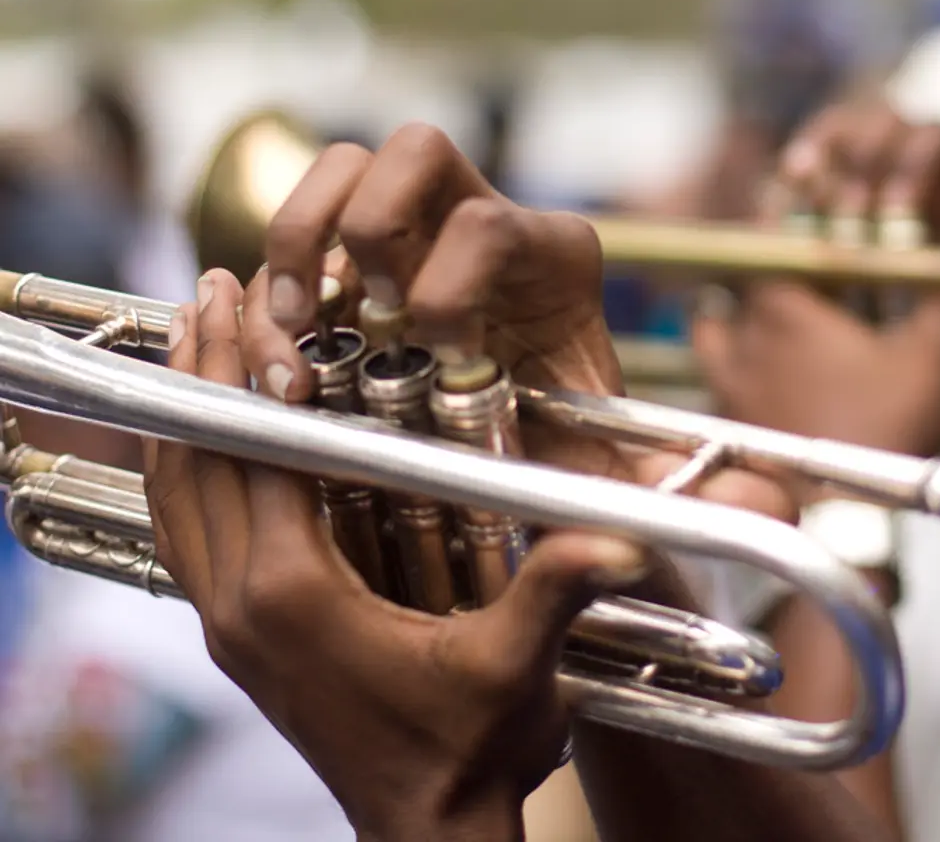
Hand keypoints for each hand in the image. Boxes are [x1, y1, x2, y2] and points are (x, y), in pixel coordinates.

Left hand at [144, 272, 650, 840]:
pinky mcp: (236, 637)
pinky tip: (207, 439)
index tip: (247, 300)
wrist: (429, 827)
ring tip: (198, 342)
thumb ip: (557, 592)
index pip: (252, 452)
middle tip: (215, 293)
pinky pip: (186, 533)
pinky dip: (187, 470)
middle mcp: (240, 604)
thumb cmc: (471, 751)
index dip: (247, 370)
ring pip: (178, 494)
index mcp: (293, 594)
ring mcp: (227, 625)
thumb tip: (620, 536)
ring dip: (185, 413)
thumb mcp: (517, 667)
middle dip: (203, 368)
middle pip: (198, 457)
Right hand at [240, 124, 623, 478]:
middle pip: (417, 149)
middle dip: (374, 223)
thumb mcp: (611, 464)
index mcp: (557, 260)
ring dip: (300, 239)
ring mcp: (413, 237)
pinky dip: (269, 286)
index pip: (494, 223)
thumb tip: (750, 501)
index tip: (441, 354)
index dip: (453, 284)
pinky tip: (275, 357)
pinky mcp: (355, 266)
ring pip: (342, 168)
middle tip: (365, 308)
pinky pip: (298, 233)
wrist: (517, 450)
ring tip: (297, 330)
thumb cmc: (569, 450)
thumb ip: (660, 479)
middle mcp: (481, 224)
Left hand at [694, 106, 939, 456]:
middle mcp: (741, 338)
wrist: (844, 510)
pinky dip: (730, 367)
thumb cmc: (887, 424)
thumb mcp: (934, 356)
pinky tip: (758, 376)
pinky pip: (716, 378)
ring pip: (711, 328)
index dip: (784, 216)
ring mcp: (725, 382)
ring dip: (729, 316)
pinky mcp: (727, 421)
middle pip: (732, 280)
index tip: (799, 203)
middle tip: (786, 265)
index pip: (767, 237)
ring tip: (756, 317)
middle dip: (758, 266)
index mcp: (783, 305)